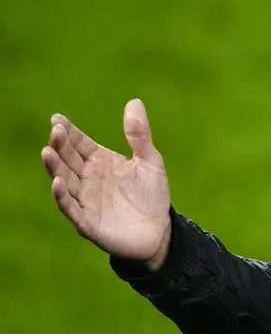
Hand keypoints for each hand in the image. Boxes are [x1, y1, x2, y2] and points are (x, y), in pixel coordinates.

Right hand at [41, 98, 172, 270]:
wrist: (159, 231)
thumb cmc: (152, 195)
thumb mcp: (150, 161)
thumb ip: (140, 135)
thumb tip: (134, 102)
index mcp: (100, 162)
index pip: (79, 143)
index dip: (69, 132)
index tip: (58, 119)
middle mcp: (88, 179)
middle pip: (68, 159)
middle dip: (60, 145)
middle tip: (56, 131)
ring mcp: (85, 200)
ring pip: (63, 180)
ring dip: (54, 167)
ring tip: (48, 151)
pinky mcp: (87, 222)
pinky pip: (70, 207)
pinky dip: (61, 196)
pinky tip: (56, 182)